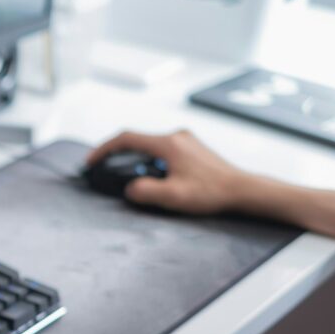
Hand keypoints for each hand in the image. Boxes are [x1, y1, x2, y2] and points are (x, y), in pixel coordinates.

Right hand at [87, 130, 247, 213]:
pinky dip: (149, 162)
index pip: (126, 139)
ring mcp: (185, 141)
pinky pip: (161, 151)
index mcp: (168, 144)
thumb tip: (131, 189)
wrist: (242, 190)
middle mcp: (176, 136)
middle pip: (137, 141)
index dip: (104, 149)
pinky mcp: (191, 149)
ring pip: (149, 147)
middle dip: (117, 155)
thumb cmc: (212, 192)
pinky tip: (154, 178)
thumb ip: (145, 191)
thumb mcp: (173, 197)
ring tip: (131, 179)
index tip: (92, 161)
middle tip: (105, 170)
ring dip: (135, 161)